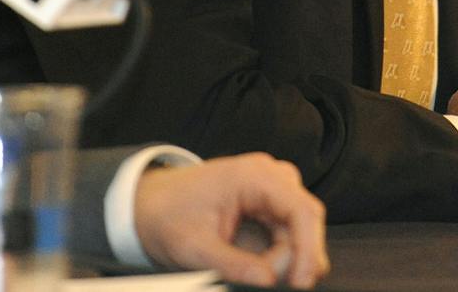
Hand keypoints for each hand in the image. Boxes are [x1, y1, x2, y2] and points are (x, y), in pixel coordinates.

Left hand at [133, 152, 328, 288]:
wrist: (148, 204)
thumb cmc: (167, 217)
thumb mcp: (194, 248)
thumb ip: (233, 264)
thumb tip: (268, 280)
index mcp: (253, 176)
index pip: (301, 210)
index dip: (309, 248)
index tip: (302, 282)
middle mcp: (269, 176)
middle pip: (305, 220)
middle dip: (297, 258)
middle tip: (272, 284)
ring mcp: (270, 188)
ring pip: (298, 230)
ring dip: (284, 258)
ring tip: (250, 271)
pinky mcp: (266, 205)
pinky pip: (285, 233)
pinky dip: (276, 256)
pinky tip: (256, 266)